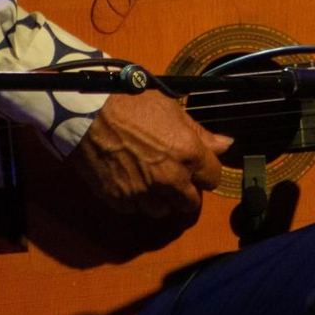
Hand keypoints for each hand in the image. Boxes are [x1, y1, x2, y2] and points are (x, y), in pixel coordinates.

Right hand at [67, 91, 232, 218]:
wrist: (87, 110)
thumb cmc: (132, 103)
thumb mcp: (172, 110)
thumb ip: (201, 134)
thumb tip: (226, 145)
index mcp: (188, 154)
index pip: (213, 179)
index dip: (205, 172)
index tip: (196, 168)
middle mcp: (169, 178)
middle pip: (190, 204)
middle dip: (185, 192)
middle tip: (173, 176)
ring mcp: (143, 192)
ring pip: (162, 211)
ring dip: (160, 199)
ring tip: (149, 180)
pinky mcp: (119, 200)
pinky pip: (135, 210)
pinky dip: (135, 200)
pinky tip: (129, 180)